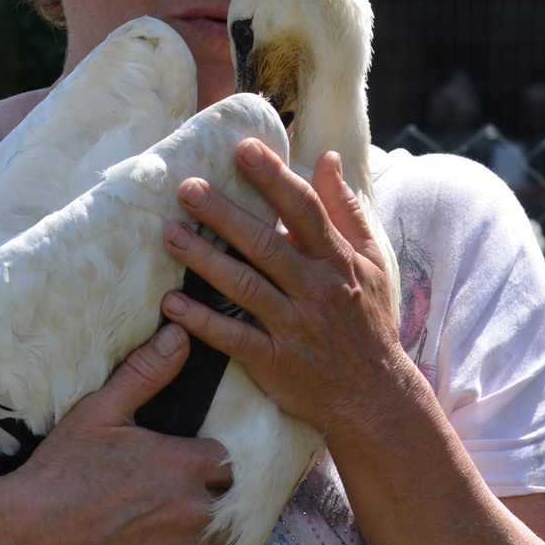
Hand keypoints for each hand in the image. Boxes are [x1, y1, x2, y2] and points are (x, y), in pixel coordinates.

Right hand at [17, 324, 229, 544]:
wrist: (28, 533)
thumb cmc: (63, 467)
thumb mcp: (102, 409)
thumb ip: (147, 371)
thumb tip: (179, 333)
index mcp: (187, 465)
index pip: (227, 458)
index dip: (205, 455)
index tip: (181, 454)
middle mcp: (194, 511)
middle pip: (228, 497)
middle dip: (208, 488)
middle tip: (171, 481)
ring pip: (213, 533)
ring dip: (198, 521)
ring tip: (163, 509)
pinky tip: (146, 537)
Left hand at [159, 139, 408, 440]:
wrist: (374, 396)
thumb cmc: (369, 321)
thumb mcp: (373, 262)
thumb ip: (347, 209)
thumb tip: (326, 158)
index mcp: (338, 260)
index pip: (304, 209)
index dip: (274, 177)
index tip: (243, 148)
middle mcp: (316, 289)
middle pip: (265, 243)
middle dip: (224, 213)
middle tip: (186, 186)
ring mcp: (294, 326)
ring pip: (244, 286)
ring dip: (204, 259)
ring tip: (169, 234)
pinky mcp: (276, 362)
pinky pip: (233, 338)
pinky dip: (202, 321)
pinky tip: (171, 303)